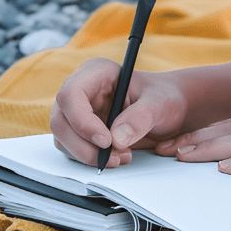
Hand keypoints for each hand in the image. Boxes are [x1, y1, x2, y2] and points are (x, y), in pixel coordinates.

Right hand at [50, 57, 187, 168]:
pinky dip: (90, 159)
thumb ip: (140, 118)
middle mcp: (82, 90)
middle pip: (61, 120)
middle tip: (113, 157)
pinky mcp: (80, 131)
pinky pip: (72, 149)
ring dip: (87, 155)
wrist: (170, 110)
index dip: (82, 121)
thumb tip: (116, 139)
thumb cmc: (164, 97)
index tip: (106, 141)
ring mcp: (78, 111)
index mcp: (96, 72)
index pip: (71, 95)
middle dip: (83, 145)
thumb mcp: (160, 104)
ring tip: (121, 156)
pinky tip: (117, 156)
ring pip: (62, 138)